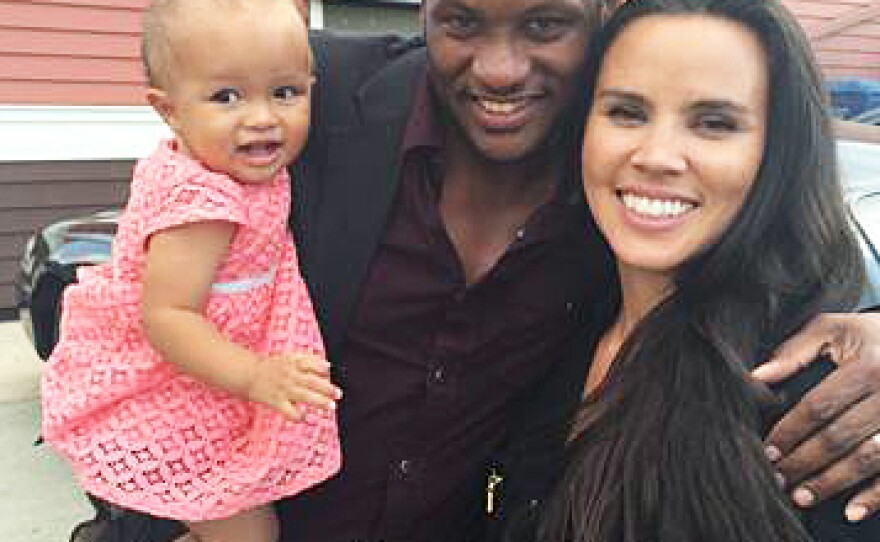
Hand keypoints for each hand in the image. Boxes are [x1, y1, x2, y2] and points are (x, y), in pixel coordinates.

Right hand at [245, 352, 341, 420]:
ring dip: (319, 401)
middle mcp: (290, 375)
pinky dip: (297, 416)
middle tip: (339, 394)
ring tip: (331, 406)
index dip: (322, 367)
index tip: (331, 372)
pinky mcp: (276, 402)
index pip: (310, 363)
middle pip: (311, 381)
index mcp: (293, 363)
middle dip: (326, 388)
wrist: (249, 374)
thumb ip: (309, 360)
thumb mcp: (289, 357)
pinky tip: (305, 418)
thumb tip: (329, 366)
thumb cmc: (273, 367)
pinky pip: (289, 411)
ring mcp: (283, 389)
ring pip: (304, 396)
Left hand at [752, 312, 879, 521]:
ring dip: (833, 483)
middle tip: (777, 479)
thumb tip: (756, 377)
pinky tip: (851, 511)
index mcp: (868, 366)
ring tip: (801, 496)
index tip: (768, 451)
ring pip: (868, 459)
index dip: (790, 431)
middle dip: (805, 462)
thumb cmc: (872, 336)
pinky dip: (876, 496)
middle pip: (840, 437)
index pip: (819, 406)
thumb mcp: (835, 329)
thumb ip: (795, 351)